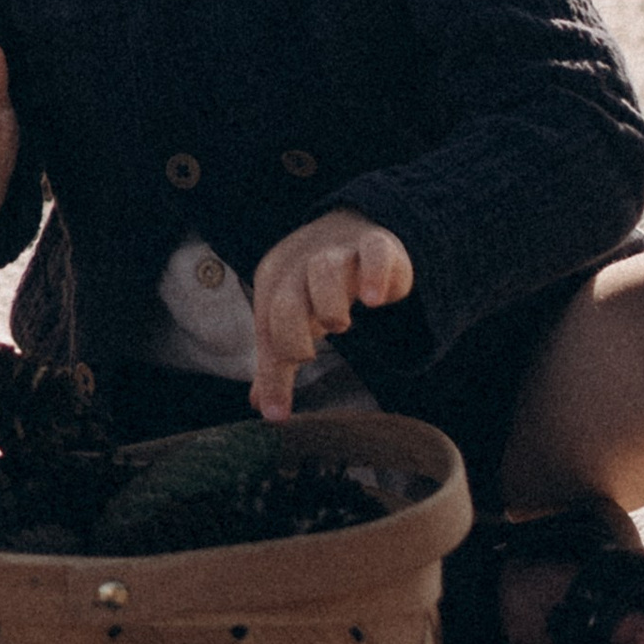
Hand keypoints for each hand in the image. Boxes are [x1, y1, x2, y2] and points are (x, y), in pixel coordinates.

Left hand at [248, 211, 413, 420]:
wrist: (347, 231)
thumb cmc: (312, 286)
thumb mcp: (292, 322)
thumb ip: (278, 364)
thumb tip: (267, 412)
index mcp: (276, 283)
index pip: (267, 327)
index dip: (271, 370)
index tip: (278, 413)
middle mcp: (302, 266)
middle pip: (287, 298)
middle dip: (290, 328)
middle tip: (304, 356)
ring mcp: (340, 253)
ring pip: (326, 270)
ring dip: (327, 299)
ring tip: (339, 325)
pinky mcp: (377, 246)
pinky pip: (375, 253)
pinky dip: (375, 274)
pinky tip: (376, 299)